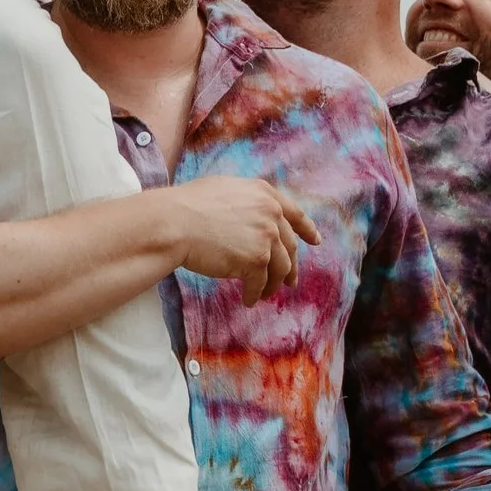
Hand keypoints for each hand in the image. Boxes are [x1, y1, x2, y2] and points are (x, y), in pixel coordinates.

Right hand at [157, 175, 313, 297]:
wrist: (175, 223)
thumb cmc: (188, 206)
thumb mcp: (225, 190)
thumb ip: (247, 202)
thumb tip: (255, 217)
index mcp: (264, 193)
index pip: (294, 213)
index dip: (307, 229)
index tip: (316, 241)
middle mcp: (270, 213)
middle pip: (289, 245)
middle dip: (290, 266)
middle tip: (289, 281)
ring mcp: (266, 237)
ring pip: (279, 268)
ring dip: (273, 284)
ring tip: (263, 294)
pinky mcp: (256, 260)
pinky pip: (260, 283)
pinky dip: (255, 293)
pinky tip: (248, 300)